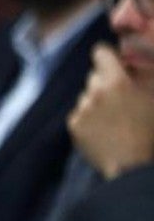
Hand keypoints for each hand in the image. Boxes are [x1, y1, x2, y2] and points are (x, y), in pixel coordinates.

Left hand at [68, 44, 153, 179]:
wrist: (134, 168)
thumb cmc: (151, 132)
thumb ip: (144, 75)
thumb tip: (131, 62)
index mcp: (117, 82)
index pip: (101, 52)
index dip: (109, 57)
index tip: (116, 65)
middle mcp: (95, 91)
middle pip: (95, 76)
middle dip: (106, 83)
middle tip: (123, 100)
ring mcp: (82, 108)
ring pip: (87, 95)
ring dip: (98, 102)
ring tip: (117, 121)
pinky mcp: (74, 125)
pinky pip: (80, 114)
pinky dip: (89, 120)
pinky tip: (106, 132)